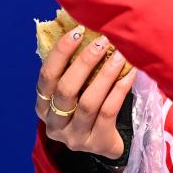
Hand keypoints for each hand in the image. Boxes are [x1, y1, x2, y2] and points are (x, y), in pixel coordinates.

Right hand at [36, 25, 136, 160]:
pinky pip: (108, 112)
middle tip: (102, 41)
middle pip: (65, 90)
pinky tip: (129, 73)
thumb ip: (72, 67)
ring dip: (105, 75)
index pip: (46, 77)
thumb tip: (83, 29)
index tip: (77, 32)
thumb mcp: (75, 90)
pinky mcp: (96, 143)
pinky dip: (119, 89)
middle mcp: (54, 124)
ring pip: (88, 102)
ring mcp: (74, 137)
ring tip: (119, 55)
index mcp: (43, 106)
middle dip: (84, 62)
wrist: (106, 141)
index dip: (60, 53)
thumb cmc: (88, 105)